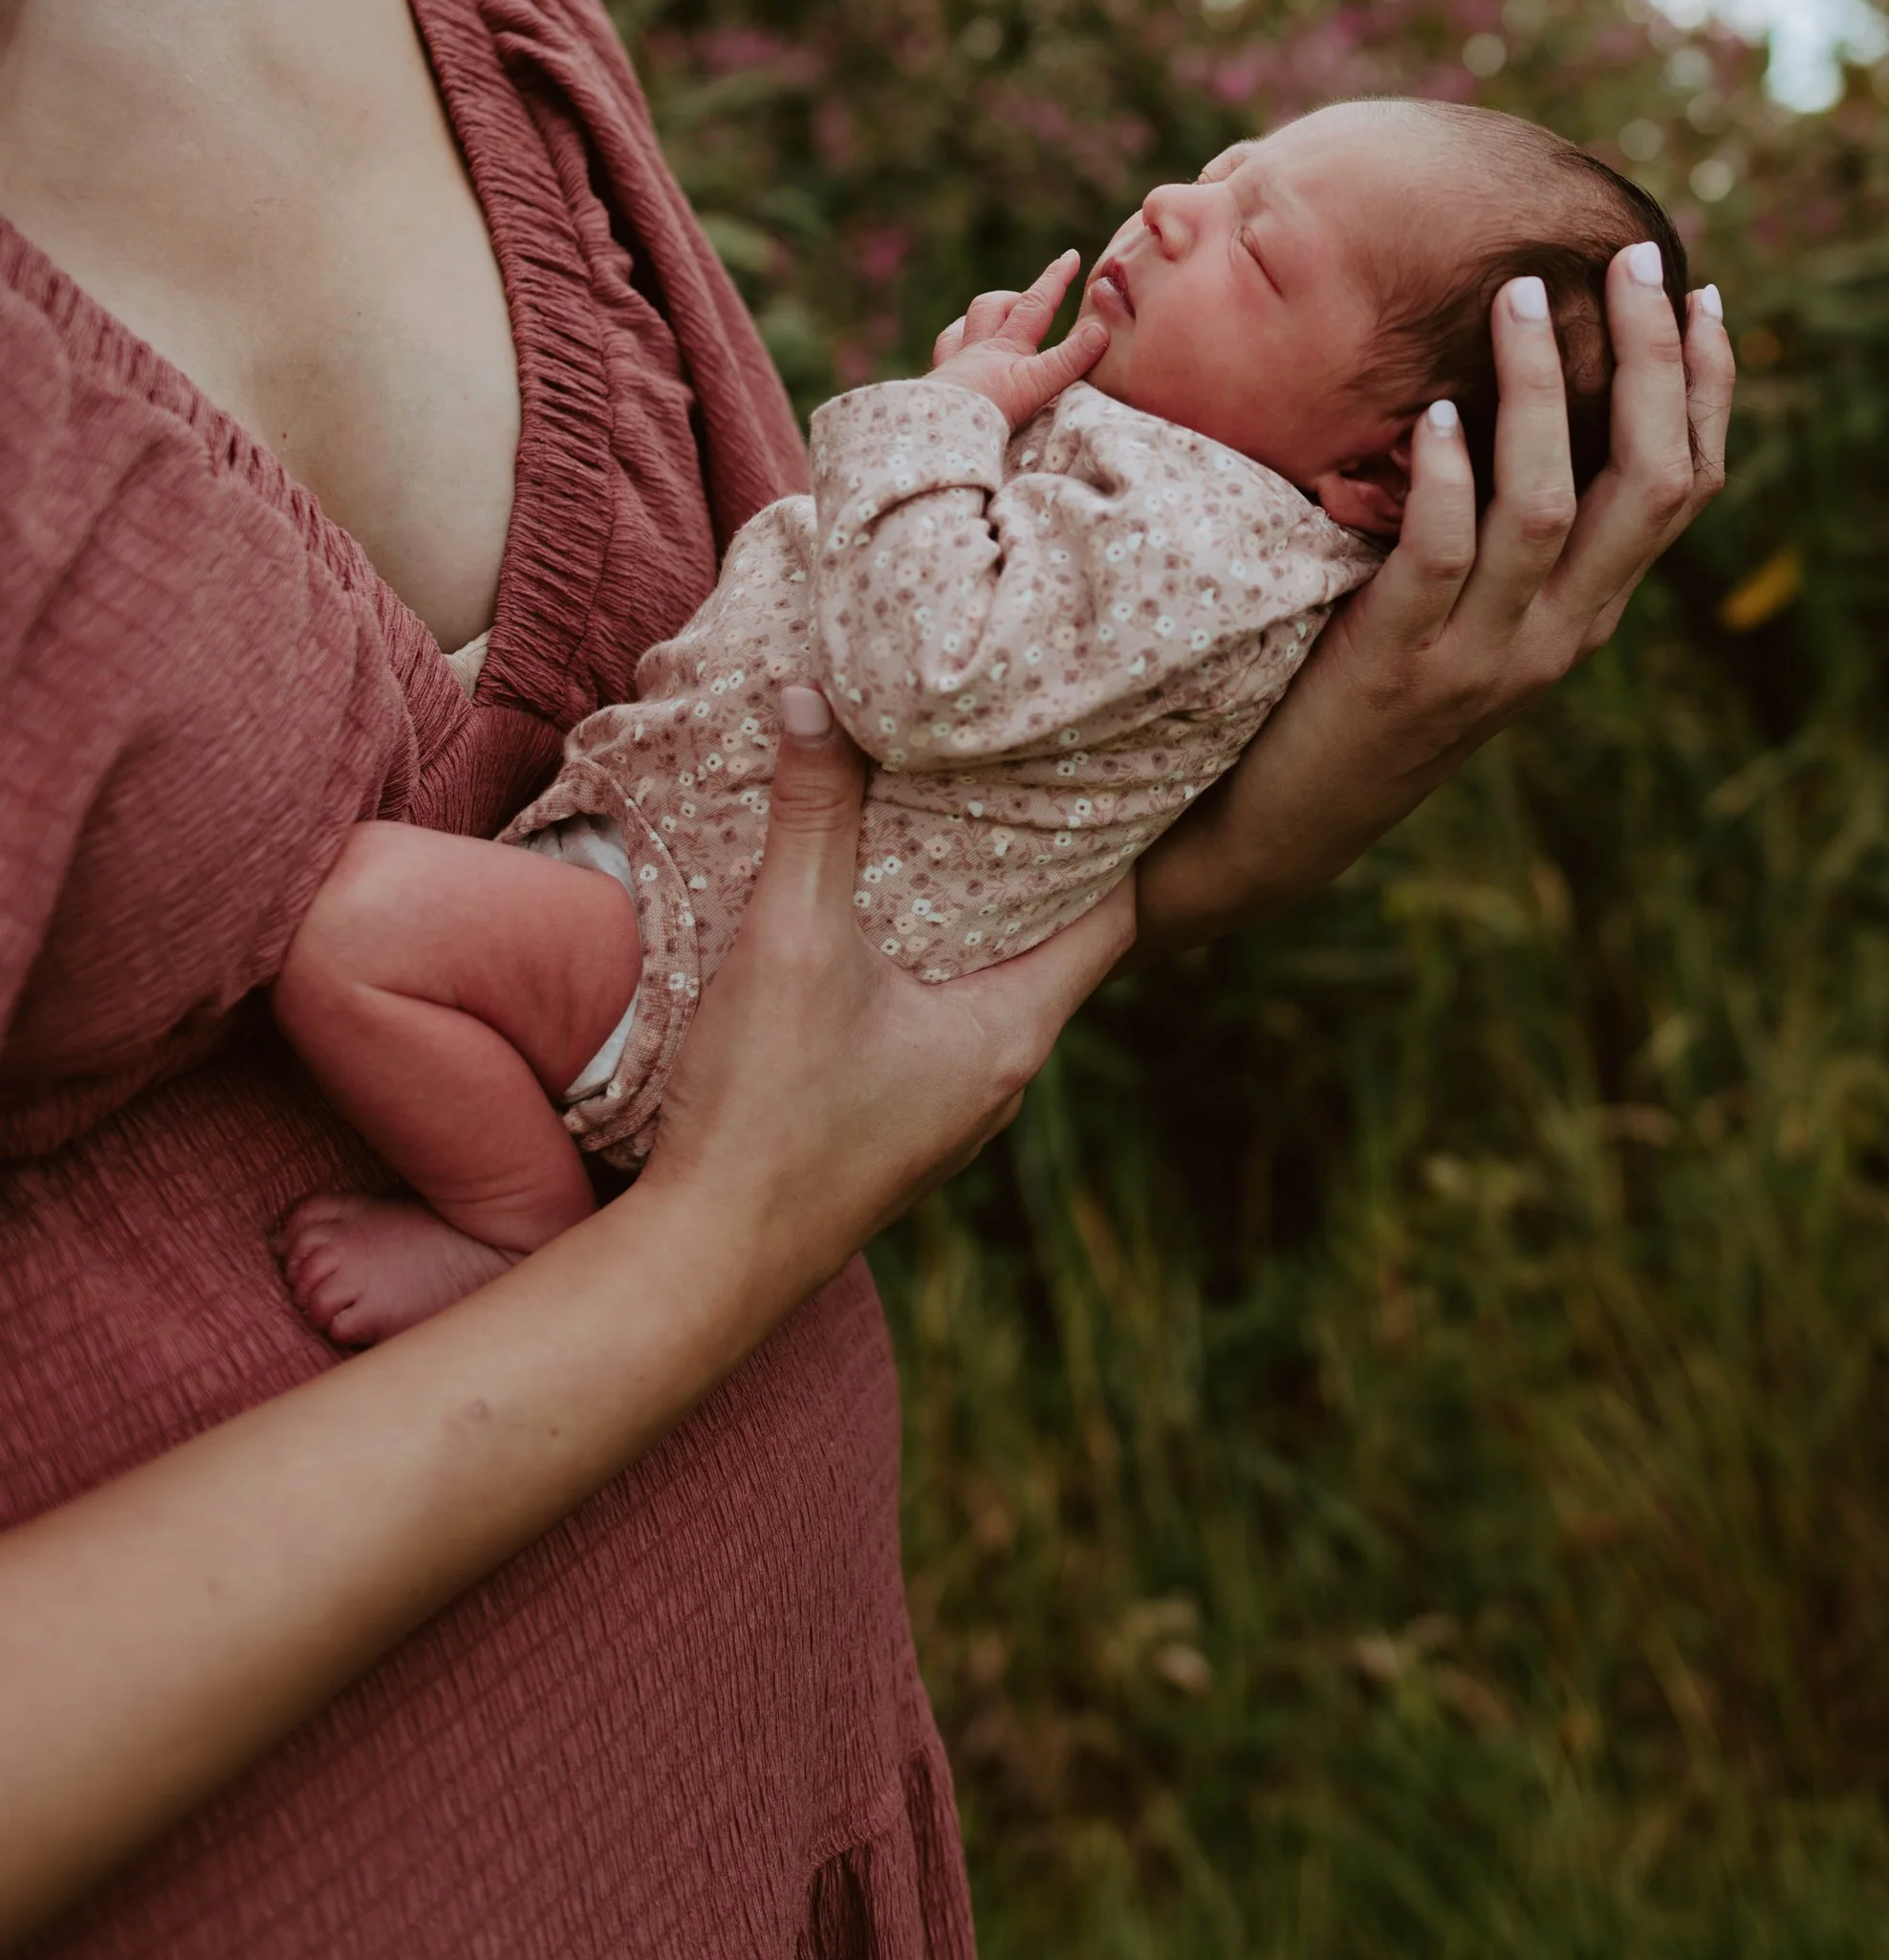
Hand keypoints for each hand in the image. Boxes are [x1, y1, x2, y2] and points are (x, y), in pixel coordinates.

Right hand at [645, 684, 1131, 1307]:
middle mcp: (1004, 1072)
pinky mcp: (898, 1120)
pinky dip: (925, 956)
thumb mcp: (791, 941)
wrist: (703, 1265)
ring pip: (990, 979)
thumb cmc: (765, 1113)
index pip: (1114, 911)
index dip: (1109, 831)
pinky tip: (874, 915)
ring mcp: (952, 1104)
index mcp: (1015, 1030)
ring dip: (970, 908)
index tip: (1085, 758)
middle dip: (1030, 855)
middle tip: (1006, 764)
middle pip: (1053, 937)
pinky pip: (939, 1016)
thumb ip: (811, 816)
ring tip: (941, 818)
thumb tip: (813, 694)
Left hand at [925, 248, 1110, 432]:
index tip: (1069, 255)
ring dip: (979, 319)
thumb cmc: (989, 410)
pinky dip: (953, 346)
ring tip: (994, 321)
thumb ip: (1070, 358)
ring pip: (961, 327)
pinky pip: (942, 355)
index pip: (1037, 303)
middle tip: (1031, 299)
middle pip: (991, 307)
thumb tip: (1100, 329)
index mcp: (1006, 346)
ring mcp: (954, 367)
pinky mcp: (937, 388)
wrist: (939, 432)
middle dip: (1013, 297)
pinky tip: (958, 354)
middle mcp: (977, 349)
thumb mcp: (1038, 384)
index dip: (1055, 278)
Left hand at [1137, 245, 1732, 943]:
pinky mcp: (1402, 666)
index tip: (1699, 293)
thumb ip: (1504, 523)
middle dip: (1654, 365)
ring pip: (1551, 507)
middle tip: (1630, 261)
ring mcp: (1487, 656)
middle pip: (1651, 484)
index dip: (1706, 389)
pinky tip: (1441, 410)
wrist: (1283, 823)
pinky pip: (1443, 556)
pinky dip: (1450, 477)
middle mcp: (1562, 635)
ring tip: (1520, 294)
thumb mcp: (1463, 603)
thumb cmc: (1362, 681)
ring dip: (1541, 391)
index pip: (1687, 488)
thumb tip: (1518, 386)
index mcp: (1589, 611)